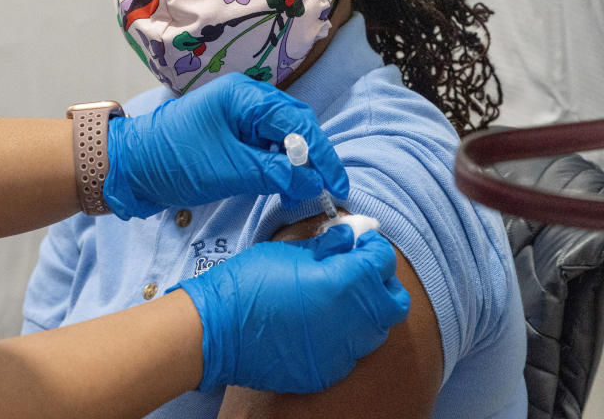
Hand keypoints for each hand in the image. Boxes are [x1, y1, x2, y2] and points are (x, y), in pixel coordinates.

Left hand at [103, 73, 347, 219]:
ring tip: (308, 193)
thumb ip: (275, 173)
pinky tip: (286, 187)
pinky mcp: (230, 138)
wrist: (128, 167)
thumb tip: (314, 183)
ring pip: (280, 140)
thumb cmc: (174, 161)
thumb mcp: (229, 169)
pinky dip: (278, 168)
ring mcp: (236, 119)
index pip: (298, 121)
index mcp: (244, 97)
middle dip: (313, 159)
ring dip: (296, 165)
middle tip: (327, 191)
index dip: (322, 154)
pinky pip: (264, 149)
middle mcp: (244, 101)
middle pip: (294, 127)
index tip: (337, 184)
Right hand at [174, 225, 409, 393]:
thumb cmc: (247, 282)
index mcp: (344, 283)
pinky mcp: (327, 372)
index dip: (372, 246)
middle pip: (394, 302)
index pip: (383, 261)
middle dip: (381, 281)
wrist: (215, 330)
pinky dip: (344, 336)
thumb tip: (350, 237)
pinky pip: (351, 352)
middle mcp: (351, 321)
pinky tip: (319, 324)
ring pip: (376, 330)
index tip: (358, 241)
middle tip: (357, 269)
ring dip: (366, 310)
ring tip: (338, 297)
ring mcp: (341, 353)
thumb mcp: (288, 250)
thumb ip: (327, 245)